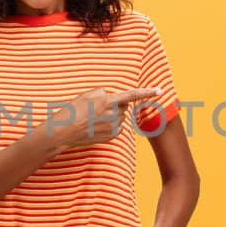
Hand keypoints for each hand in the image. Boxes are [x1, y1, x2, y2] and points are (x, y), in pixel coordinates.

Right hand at [38, 87, 162, 148]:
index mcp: (108, 101)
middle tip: (99, 108)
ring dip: (113, 115)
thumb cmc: (73, 111)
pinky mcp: (113, 135)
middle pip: (124, 106)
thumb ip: (103, 92)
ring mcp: (114, 126)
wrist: (65, 131)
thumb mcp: (86, 95)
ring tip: (95, 118)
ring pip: (121, 117)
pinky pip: (118, 126)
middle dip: (117, 105)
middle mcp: (114, 114)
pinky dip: (111, 125)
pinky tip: (98, 126)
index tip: (160, 90)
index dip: (147, 92)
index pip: (132, 95)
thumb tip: (112, 96)